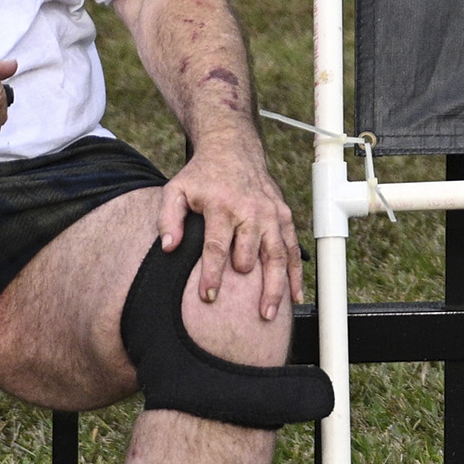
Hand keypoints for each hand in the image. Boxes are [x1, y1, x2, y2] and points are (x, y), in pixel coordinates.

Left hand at [158, 148, 303, 317]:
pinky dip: (295, 274)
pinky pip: (292, 250)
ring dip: (275, 286)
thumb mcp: (176, 190)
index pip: (217, 246)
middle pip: (252, 254)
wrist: (233, 149)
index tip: (208, 297)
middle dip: (249, 284)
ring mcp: (272, 214)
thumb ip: (168, 219)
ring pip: (277, 255)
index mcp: (222, 206)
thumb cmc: (201, 175)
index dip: (213, 273)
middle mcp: (251, 211)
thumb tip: (168, 248)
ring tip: (269, 314)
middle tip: (244, 313)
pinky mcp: (284, 217)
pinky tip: (294, 296)